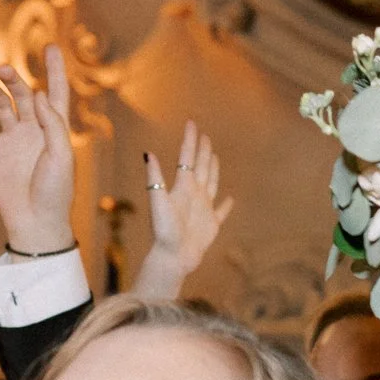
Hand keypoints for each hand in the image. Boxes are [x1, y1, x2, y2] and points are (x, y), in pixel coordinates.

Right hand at [0, 44, 74, 254]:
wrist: (34, 220)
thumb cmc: (55, 191)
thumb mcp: (61, 156)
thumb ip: (53, 125)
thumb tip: (40, 95)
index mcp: (56, 129)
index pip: (56, 93)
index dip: (54, 70)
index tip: (51, 46)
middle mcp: (34, 130)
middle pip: (24, 94)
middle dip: (15, 80)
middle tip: (4, 70)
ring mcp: (13, 139)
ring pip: (2, 105)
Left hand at [134, 120, 232, 298]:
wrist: (173, 256)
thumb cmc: (164, 231)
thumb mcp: (158, 201)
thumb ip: (154, 178)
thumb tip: (148, 153)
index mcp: (182, 187)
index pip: (187, 158)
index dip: (190, 141)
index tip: (192, 123)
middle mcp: (193, 194)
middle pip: (200, 167)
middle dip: (202, 150)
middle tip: (204, 135)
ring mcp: (203, 209)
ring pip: (211, 183)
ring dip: (213, 169)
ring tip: (214, 156)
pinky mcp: (212, 224)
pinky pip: (222, 212)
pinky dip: (227, 205)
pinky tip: (230, 199)